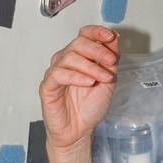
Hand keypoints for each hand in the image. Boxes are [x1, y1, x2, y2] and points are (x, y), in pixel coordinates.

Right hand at [39, 26, 119, 151]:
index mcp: (80, 58)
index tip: (110, 37)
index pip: (84, 35)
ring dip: (91, 66)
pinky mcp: (48, 86)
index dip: (96, 32)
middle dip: (98, 51)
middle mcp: (66, 62)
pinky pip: (58, 74)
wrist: (79, 131)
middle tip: (111, 62)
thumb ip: (110, 61)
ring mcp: (56, 72)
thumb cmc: (89, 108)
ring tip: (103, 78)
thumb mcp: (108, 81)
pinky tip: (88, 82)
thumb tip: (114, 39)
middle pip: (78, 43)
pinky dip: (76, 76)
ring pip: (69, 57)